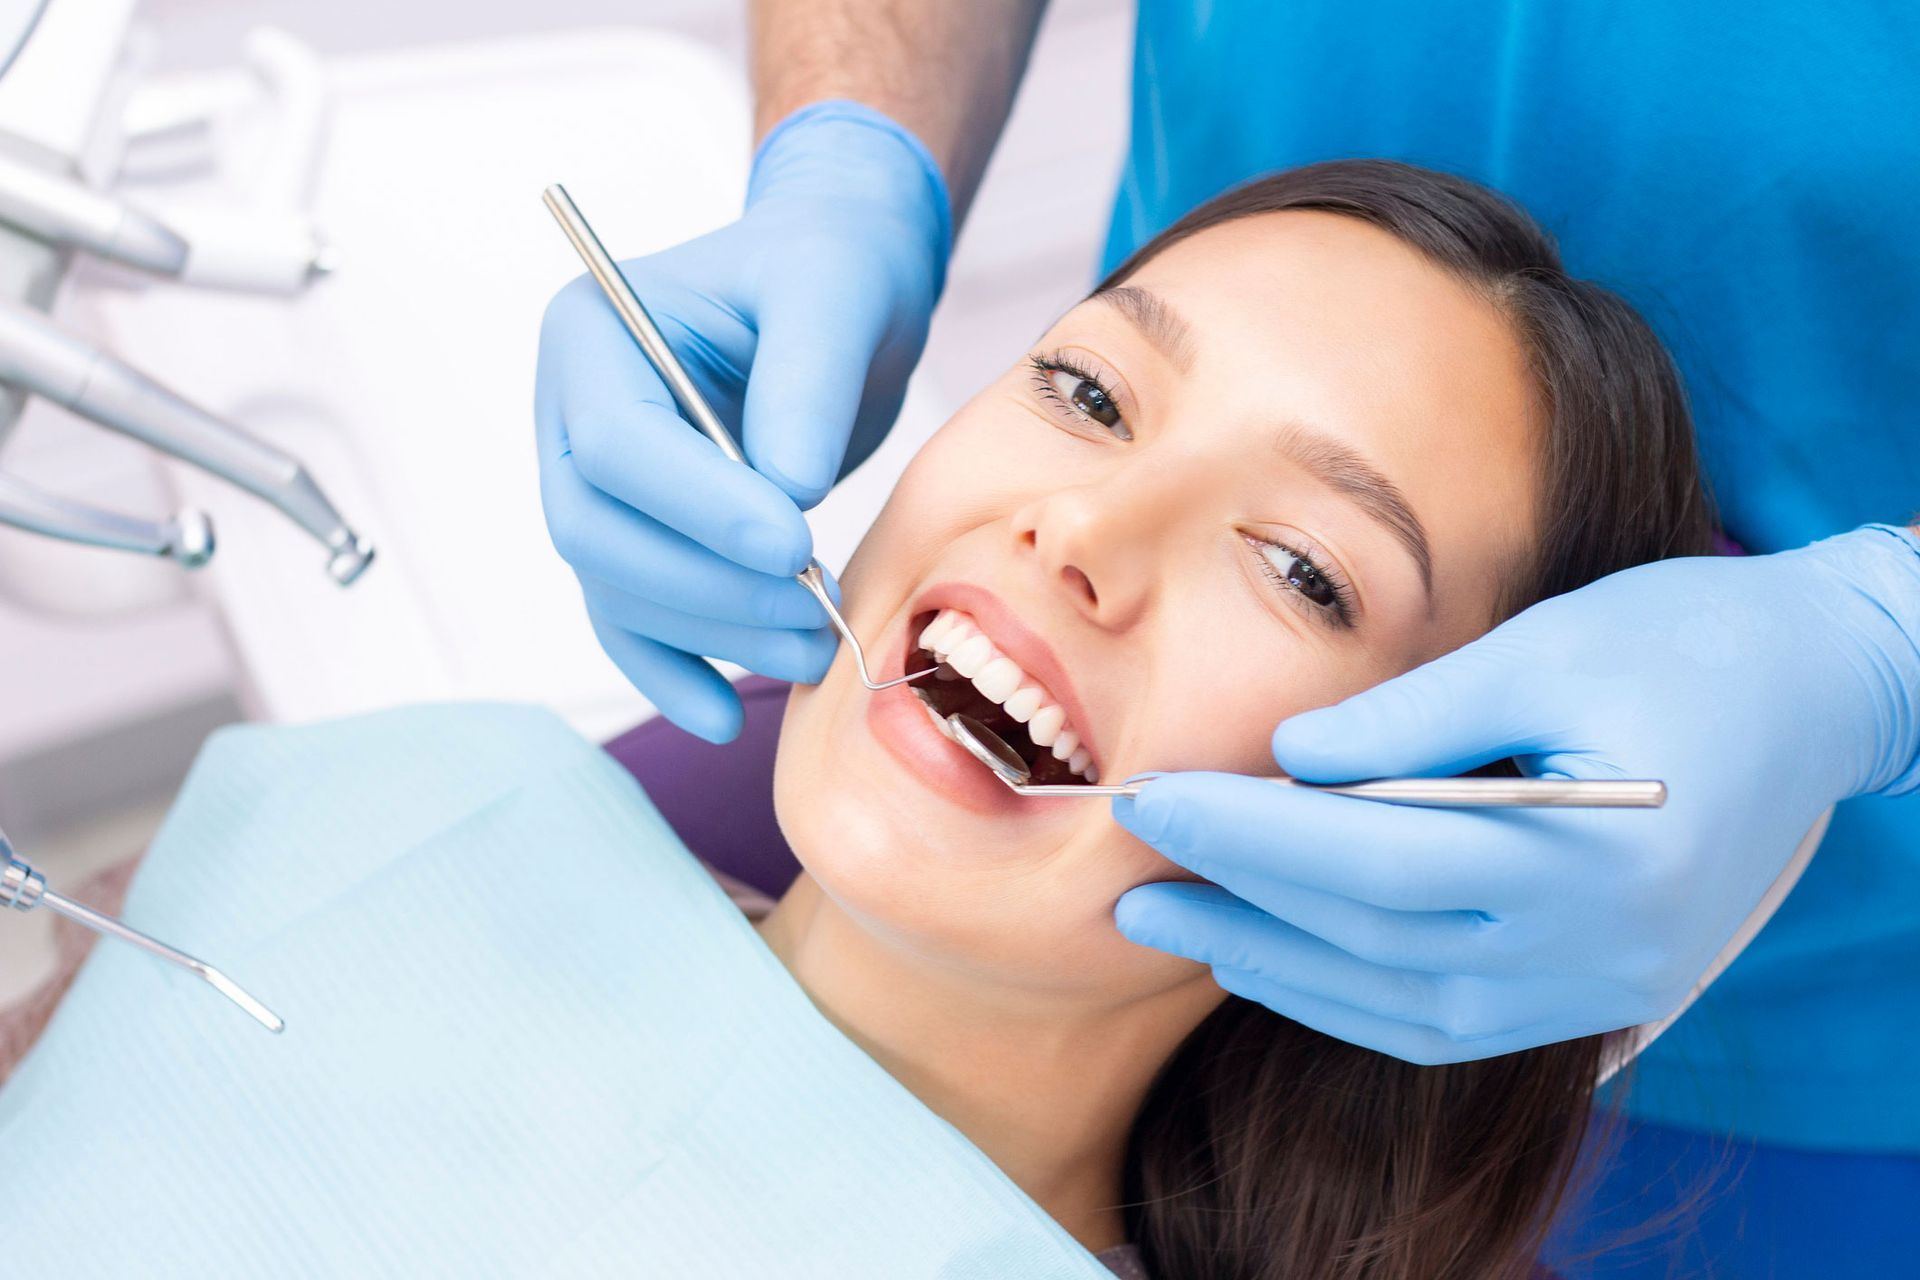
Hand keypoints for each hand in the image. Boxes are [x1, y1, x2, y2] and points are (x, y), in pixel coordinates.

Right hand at [535, 102, 950, 741]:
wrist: (834, 291)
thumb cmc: (827, 273)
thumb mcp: (834, 296)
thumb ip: (807, 383)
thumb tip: (788, 493)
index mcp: (592, 334)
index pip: (616, 443)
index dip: (697, 506)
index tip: (792, 542)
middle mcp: (571, 416)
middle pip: (599, 532)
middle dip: (707, 585)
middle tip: (814, 607)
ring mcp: (594, 486)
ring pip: (618, 588)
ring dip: (713, 634)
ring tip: (816, 644)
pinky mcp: (639, 539)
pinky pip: (631, 623)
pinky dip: (674, 674)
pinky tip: (726, 715)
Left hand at [1113, 526, 1919, 1062]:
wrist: (1821, 690)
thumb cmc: (1690, 640)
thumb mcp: (1547, 647)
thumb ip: (1412, 716)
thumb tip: (1283, 758)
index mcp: (1593, 857)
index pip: (1371, 862)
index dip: (1247, 838)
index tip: (1151, 801)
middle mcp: (1597, 950)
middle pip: (1373, 941)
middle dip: (1238, 904)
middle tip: (1126, 870)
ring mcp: (1599, 987)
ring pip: (1401, 1004)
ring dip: (1276, 966)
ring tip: (1173, 922)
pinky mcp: (1594, 993)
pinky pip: (1448, 1023)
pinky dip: (1349, 997)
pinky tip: (1273, 961)